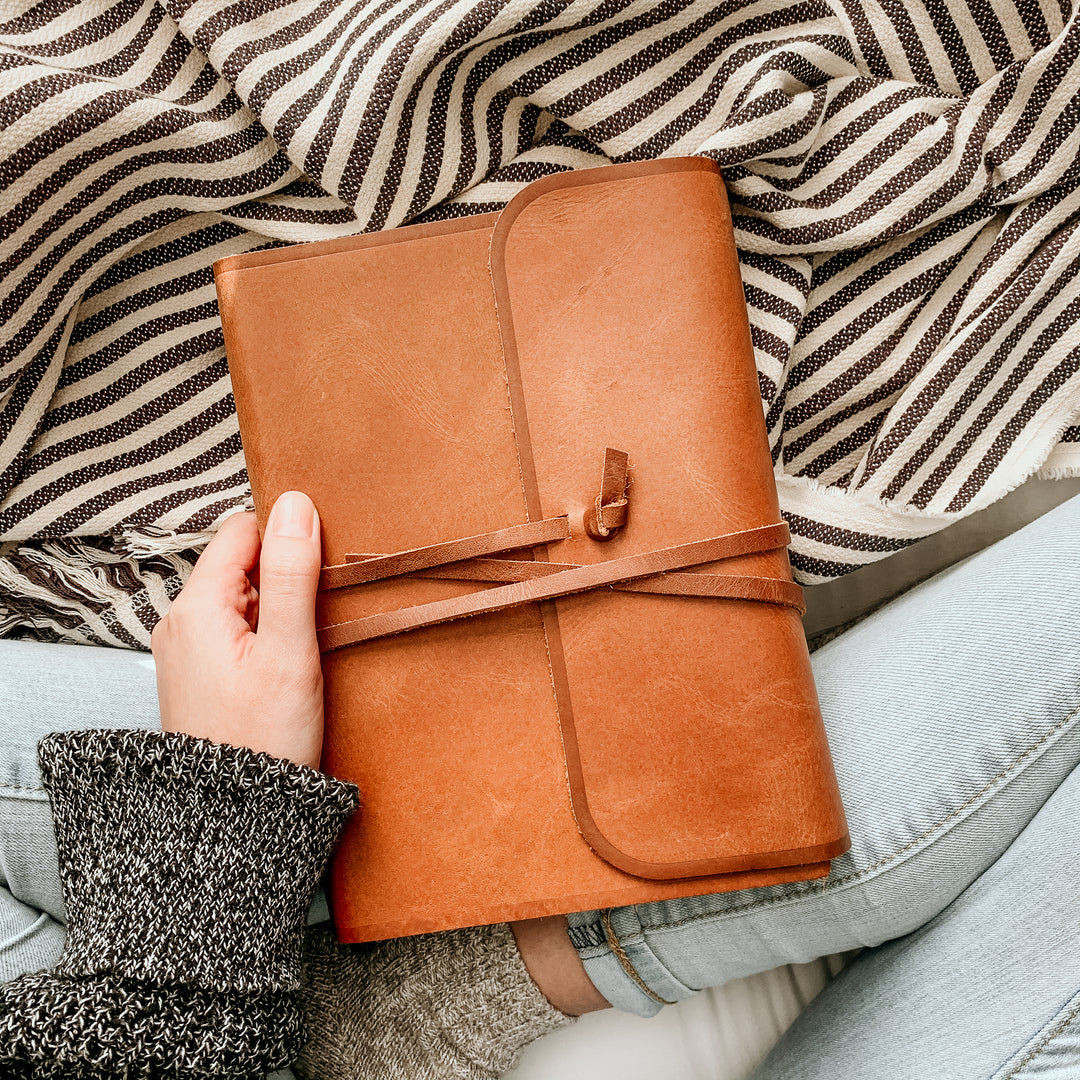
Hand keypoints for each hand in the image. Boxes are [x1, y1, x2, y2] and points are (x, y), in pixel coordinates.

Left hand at [151, 491, 324, 769]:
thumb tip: (296, 504)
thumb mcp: (289, 653)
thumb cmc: (262, 743)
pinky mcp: (197, 675)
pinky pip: (235, 631)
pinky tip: (285, 670)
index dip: (286, 541)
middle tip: (315, 623)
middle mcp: (180, 622)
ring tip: (301, 653)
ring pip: (242, 600)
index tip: (318, 575)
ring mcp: (185, 650)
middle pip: (242, 565)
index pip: (242, 531)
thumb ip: (291, 575)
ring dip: (278, 613)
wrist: (229, 822)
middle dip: (285, 581)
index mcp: (196, 607)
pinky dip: (265, 638)